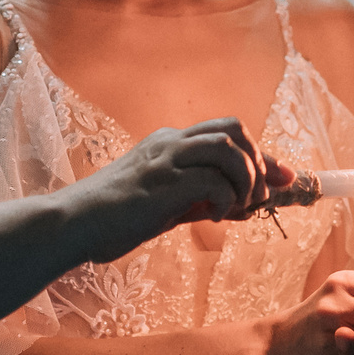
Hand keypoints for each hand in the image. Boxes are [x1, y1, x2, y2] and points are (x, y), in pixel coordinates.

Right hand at [71, 118, 272, 261]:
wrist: (70, 225)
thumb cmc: (112, 219)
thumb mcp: (163, 206)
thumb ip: (198, 200)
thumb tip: (239, 205)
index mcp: (168, 144)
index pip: (227, 135)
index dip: (262, 156)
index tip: (284, 178)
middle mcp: (169, 143)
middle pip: (234, 129)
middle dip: (258, 162)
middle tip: (259, 199)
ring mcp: (165, 160)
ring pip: (229, 147)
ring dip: (246, 179)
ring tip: (239, 208)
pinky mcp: (162, 183)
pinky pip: (213, 180)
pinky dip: (226, 200)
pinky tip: (216, 219)